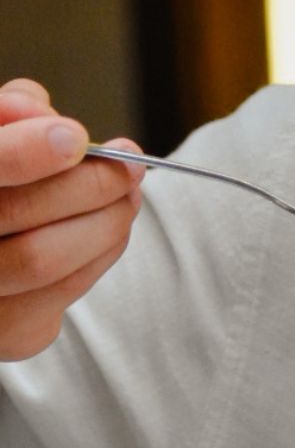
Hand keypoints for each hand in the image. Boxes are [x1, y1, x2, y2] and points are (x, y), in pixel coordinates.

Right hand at [0, 78, 144, 359]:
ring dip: (103, 221)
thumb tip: (43, 113)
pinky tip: (107, 228)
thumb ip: (9, 113)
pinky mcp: (3, 335)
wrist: (0, 245)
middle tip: (129, 163)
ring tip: (128, 192)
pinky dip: (98, 254)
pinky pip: (62, 294)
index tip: (76, 137)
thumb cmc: (0, 184)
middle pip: (15, 215)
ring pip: (41, 261)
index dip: (26, 153)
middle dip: (86, 185)